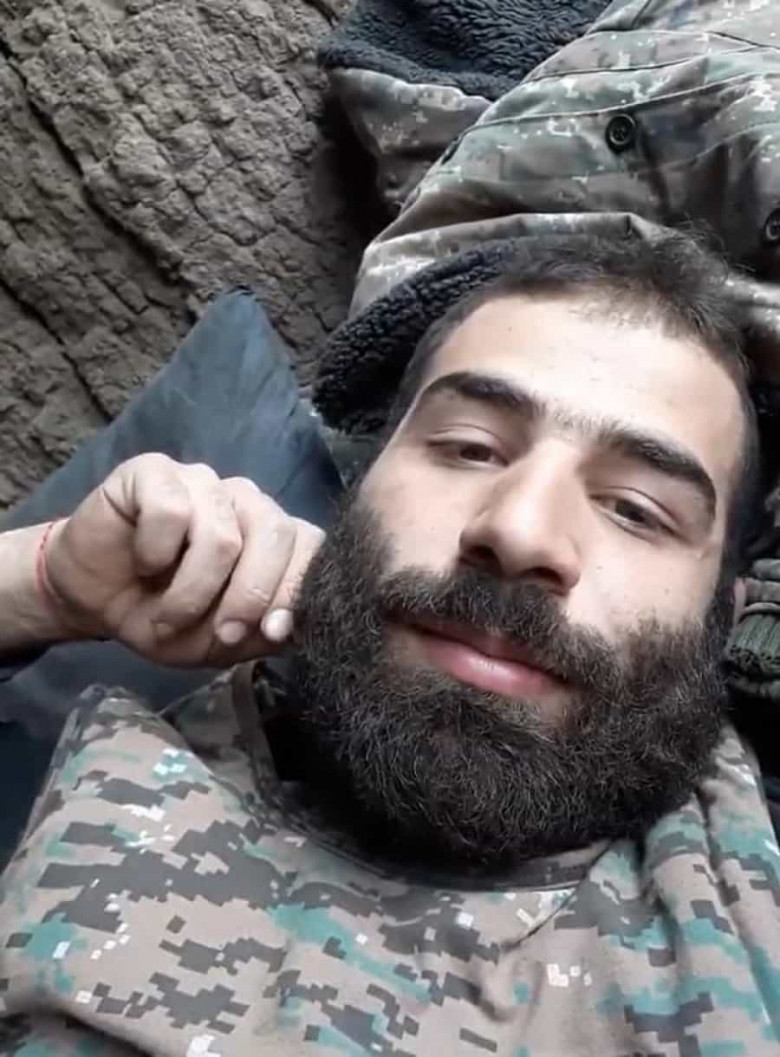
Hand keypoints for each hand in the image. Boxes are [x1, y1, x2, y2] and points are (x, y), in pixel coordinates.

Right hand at [42, 454, 324, 665]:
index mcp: (272, 538)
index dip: (298, 588)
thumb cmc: (163, 616)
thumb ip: (261, 630)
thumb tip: (290, 626)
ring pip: (222, 533)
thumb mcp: (218, 642)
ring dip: (192, 591)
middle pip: (276, 532)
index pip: (312, 546)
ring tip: (167, 616)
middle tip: (223, 633)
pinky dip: (155, 552)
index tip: (274, 631)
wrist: (91, 599)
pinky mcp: (155, 472)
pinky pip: (171, 510)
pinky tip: (143, 562)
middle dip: (251, 594)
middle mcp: (245, 503)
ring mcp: (203, 482)